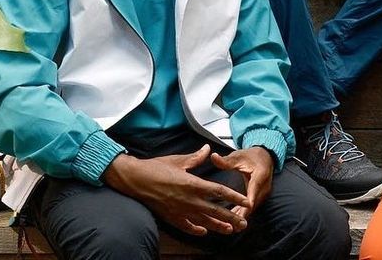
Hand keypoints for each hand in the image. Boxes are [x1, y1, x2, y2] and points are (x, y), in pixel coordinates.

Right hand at [104, 146, 250, 236]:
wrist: (136, 180)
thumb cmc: (156, 168)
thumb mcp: (178, 160)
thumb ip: (196, 157)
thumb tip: (207, 149)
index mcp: (193, 184)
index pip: (219, 192)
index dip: (234, 197)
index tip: (245, 202)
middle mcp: (189, 199)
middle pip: (215, 210)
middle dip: (231, 217)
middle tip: (243, 223)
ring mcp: (180, 210)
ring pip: (203, 221)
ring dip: (217, 226)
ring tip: (230, 230)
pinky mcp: (170, 217)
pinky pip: (186, 226)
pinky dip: (195, 230)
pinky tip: (203, 232)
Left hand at [210, 147, 273, 218]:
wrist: (265, 156)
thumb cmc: (251, 156)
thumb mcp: (238, 156)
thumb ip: (226, 160)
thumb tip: (213, 157)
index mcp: (260, 175)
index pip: (254, 190)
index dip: (247, 202)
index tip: (241, 212)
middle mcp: (264, 186)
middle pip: (253, 203)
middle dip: (243, 214)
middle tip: (230, 224)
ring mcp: (264, 192)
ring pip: (253, 207)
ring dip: (242, 215)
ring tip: (230, 226)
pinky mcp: (260, 196)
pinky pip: (252, 207)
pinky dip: (243, 212)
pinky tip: (233, 219)